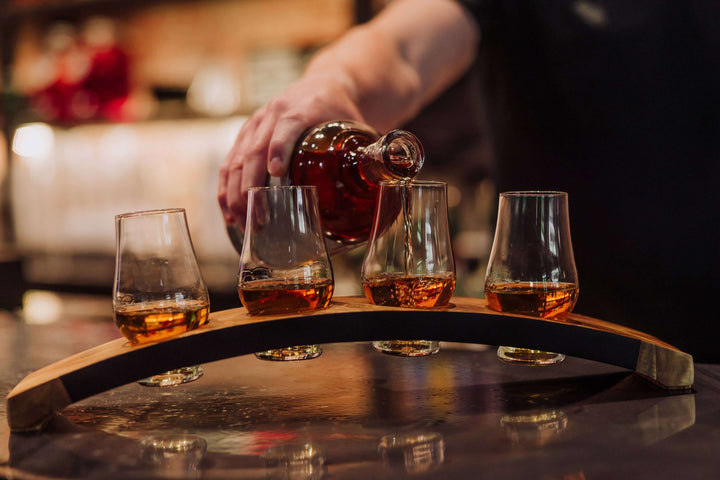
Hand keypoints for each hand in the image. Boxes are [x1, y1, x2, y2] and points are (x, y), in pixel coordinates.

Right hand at [217, 72, 364, 227]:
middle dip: (252, 186)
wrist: (324, 85)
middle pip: (254, 149)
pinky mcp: (246, 136)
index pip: (287, 126)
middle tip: (259, 217)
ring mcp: (255, 125)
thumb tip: (380, 183)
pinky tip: (228, 211)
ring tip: (241, 222)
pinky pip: (230, 162)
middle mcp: (272, 114)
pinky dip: (226, 188)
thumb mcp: (354, 123)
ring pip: (236, 158)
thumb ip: (364, 151)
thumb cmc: (340, 110)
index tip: (276, 172)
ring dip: (235, 193)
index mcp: (301, 107)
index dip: (279, 148)